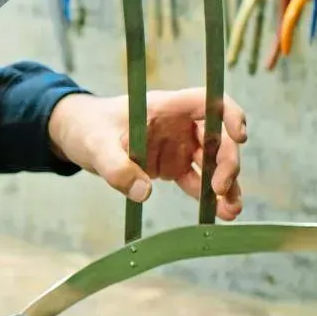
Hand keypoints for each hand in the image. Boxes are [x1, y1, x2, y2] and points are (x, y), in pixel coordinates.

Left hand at [47, 87, 246, 219]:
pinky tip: (219, 214)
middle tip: (222, 189)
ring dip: (226, 185)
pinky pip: (197, 180)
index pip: (209, 101)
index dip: (230, 114)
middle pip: (218, 137)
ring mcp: (179, 145)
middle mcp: (179, 124)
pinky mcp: (173, 165)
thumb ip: (116, 167)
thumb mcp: (96, 145)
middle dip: (227, 162)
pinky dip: (208, 196)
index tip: (240, 137)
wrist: (76, 137)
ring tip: (231, 211)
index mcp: (165, 107)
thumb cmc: (87, 128)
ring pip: (213, 162)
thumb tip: (144, 193)